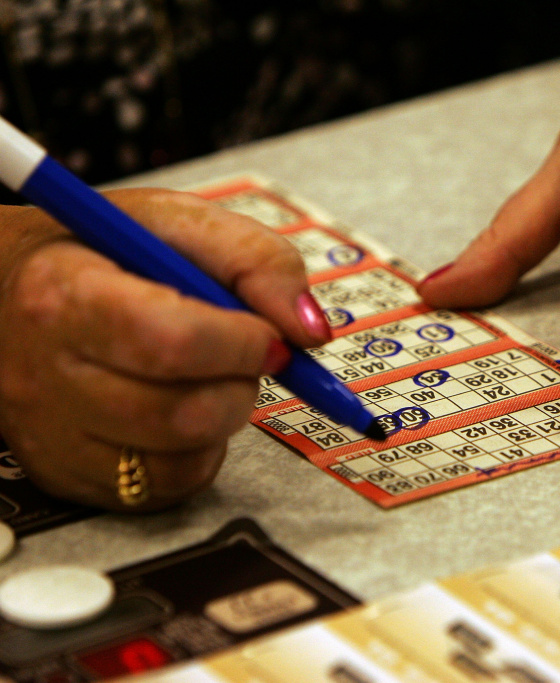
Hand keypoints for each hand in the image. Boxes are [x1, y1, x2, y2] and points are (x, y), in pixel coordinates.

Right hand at [0, 189, 329, 510]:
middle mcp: (46, 375)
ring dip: (224, 417)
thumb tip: (310, 329)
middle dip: (240, 384)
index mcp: (64, 296)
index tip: (264, 332)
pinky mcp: (67, 476)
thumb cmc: (96, 256)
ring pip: (177, 459)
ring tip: (210, 377)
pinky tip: (185, 410)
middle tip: (241, 354)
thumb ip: (256, 259)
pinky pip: (163, 489)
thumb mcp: (174, 223)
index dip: (239, 343)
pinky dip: (199, 453)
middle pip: (179, 413)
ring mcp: (52, 436)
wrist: (3, 296)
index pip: (170, 341)